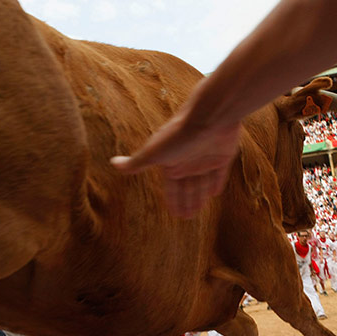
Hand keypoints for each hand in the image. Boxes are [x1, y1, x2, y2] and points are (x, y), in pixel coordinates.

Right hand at [110, 102, 240, 217]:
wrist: (208, 117)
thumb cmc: (179, 135)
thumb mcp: (154, 153)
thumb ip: (136, 162)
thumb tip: (113, 163)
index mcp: (171, 163)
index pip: (172, 188)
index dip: (174, 201)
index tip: (175, 215)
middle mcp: (187, 161)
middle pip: (187, 187)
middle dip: (187, 201)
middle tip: (188, 217)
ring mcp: (206, 158)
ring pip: (202, 183)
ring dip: (200, 196)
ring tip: (198, 210)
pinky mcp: (223, 155)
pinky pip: (219, 173)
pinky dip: (217, 183)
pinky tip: (215, 193)